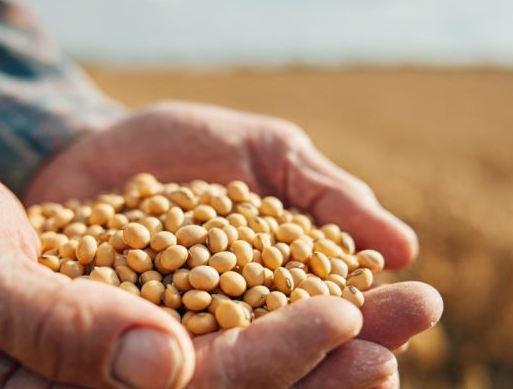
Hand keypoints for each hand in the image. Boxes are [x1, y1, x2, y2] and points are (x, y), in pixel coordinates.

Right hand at [0, 159, 440, 388]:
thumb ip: (55, 327)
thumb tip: (162, 364)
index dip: (272, 363)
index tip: (341, 317)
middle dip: (333, 360)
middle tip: (413, 315)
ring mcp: (138, 364)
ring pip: (250, 358)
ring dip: (333, 335)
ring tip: (408, 303)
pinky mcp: (151, 324)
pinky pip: (233, 321)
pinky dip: (291, 302)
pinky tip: (349, 281)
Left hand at [23, 101, 442, 386]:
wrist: (91, 146)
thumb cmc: (189, 150)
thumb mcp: (266, 153)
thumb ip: (325, 195)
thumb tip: (403, 248)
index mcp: (282, 292)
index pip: (342, 321)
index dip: (381, 318)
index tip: (421, 305)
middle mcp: (236, 330)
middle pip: (299, 364)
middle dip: (344, 364)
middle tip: (382, 359)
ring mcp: (180, 344)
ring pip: (235, 378)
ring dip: (285, 375)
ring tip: (316, 363)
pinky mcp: (122, 344)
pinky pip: (150, 360)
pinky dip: (174, 364)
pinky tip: (189, 360)